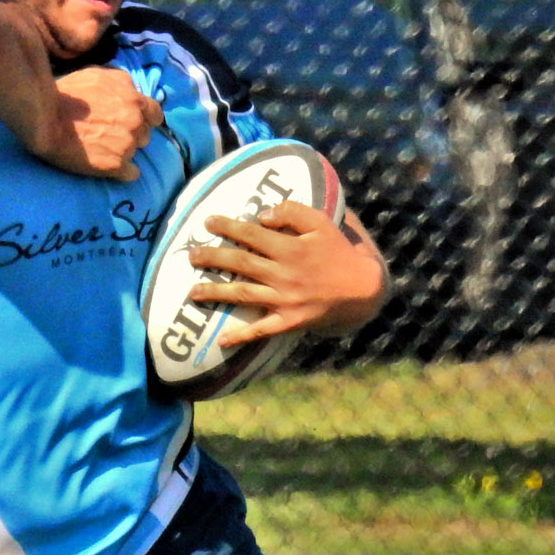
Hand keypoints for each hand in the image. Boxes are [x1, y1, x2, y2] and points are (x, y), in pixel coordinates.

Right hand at [46, 67, 160, 181]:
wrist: (46, 120)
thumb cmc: (67, 94)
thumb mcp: (97, 74)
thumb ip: (119, 83)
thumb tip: (128, 89)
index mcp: (134, 99)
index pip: (155, 113)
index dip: (145, 119)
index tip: (135, 123)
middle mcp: (135, 121)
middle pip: (145, 134)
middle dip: (132, 135)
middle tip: (110, 135)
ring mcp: (128, 144)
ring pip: (136, 152)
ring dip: (124, 151)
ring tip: (102, 149)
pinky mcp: (116, 165)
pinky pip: (131, 174)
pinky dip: (122, 172)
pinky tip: (108, 167)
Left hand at [186, 198, 386, 342]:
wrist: (364, 289)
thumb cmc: (340, 252)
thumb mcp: (323, 223)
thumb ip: (293, 213)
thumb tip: (262, 216)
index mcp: (290, 248)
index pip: (251, 235)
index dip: (228, 227)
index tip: (208, 222)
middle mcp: (282, 274)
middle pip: (240, 263)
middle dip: (212, 257)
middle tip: (190, 255)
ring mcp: (283, 300)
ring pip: (242, 294)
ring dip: (215, 292)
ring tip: (191, 292)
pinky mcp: (288, 321)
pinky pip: (261, 330)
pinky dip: (241, 336)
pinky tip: (221, 341)